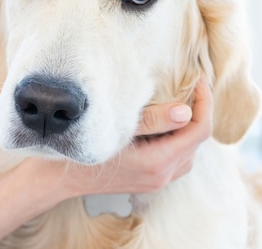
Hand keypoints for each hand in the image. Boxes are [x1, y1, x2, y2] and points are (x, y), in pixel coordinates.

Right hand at [58, 77, 212, 196]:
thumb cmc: (81, 147)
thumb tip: (186, 111)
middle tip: (192, 84)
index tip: (199, 79)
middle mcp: (161, 176)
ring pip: (189, 151)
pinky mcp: (149, 179)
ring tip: (182, 99)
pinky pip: (177, 158)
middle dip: (199, 111)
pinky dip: (178, 138)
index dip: (204, 103)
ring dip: (189, 126)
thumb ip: (153, 120)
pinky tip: (166, 121)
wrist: (57, 178)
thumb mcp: (116, 128)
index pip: (198, 131)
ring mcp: (156, 181)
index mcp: (157, 163)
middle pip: (196, 141)